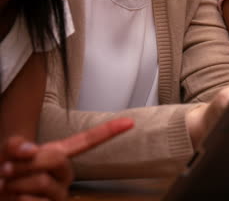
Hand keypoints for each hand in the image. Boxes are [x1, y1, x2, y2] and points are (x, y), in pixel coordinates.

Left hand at [0, 118, 133, 200]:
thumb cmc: (6, 176)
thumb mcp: (8, 155)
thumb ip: (16, 146)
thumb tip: (30, 150)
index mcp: (60, 157)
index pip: (88, 141)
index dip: (109, 131)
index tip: (130, 122)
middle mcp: (65, 176)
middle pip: (57, 159)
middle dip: (25, 163)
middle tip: (6, 169)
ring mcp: (60, 195)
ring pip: (42, 182)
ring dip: (15, 184)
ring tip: (8, 188)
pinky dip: (14, 199)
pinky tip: (14, 200)